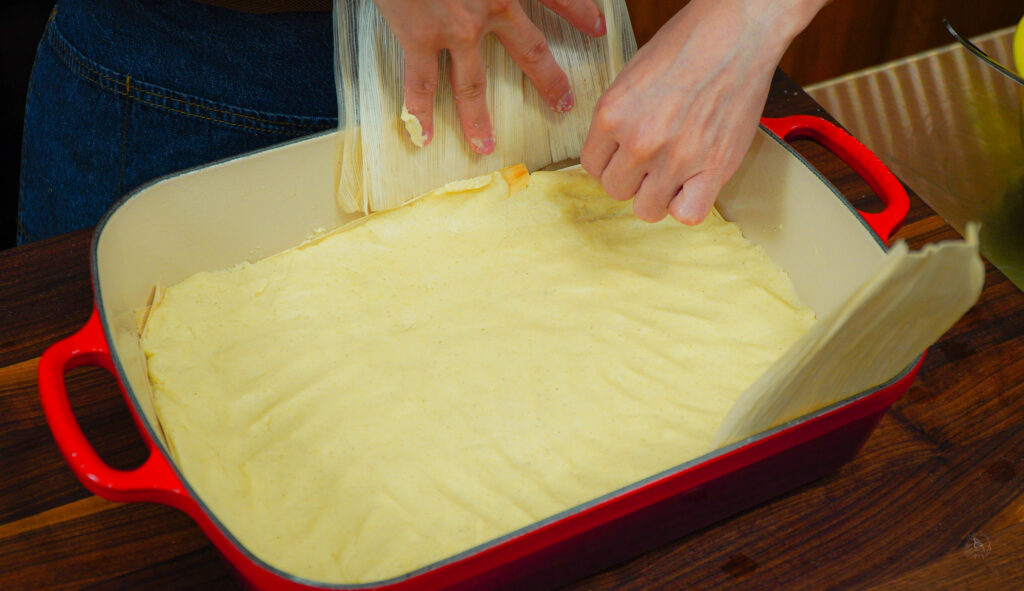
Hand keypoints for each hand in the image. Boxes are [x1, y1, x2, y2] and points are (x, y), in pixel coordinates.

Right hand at [374, 0, 606, 153]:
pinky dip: (421, 112)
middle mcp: (492, 5)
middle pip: (529, 51)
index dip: (579, 11)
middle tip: (563, 102)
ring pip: (472, 82)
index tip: (597, 27)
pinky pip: (422, 82)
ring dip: (478, 118)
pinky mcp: (420, 36)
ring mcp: (456, 26)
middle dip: (549, 80)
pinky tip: (425, 137)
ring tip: (484, 145)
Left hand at [581, 0, 826, 223]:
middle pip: (616, 189)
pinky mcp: (713, 168)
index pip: (592, 165)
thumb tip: (612, 151)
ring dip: (657, 195)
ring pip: (647, 209)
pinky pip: (687, 215)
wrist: (737, 32)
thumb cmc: (689, 44)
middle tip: (652, 161)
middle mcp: (640, 140)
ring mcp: (676, 158)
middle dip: (632, 178)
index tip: (625, 156)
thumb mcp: (632, 76)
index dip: (610, 162)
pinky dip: (687, 206)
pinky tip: (692, 185)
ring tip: (671, 174)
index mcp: (612, 113)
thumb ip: (618, 118)